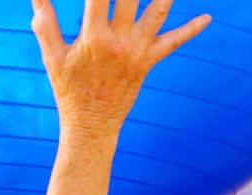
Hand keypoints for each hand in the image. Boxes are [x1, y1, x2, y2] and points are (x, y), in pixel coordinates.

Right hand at [32, 0, 210, 136]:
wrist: (91, 125)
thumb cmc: (68, 90)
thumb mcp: (52, 59)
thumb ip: (44, 26)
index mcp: (93, 37)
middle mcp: (119, 40)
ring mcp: (138, 49)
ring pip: (158, 10)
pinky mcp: (150, 60)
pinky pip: (174, 42)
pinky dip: (190, 30)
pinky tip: (207, 18)